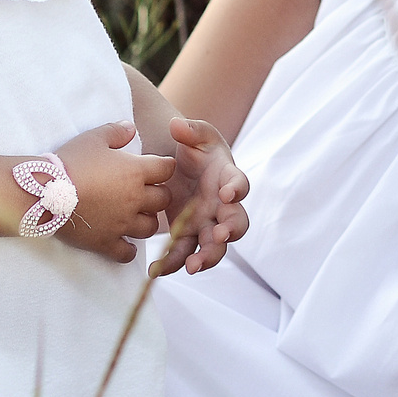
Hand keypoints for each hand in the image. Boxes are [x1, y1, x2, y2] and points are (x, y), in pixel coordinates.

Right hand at [45, 122, 175, 262]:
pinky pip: (127, 253)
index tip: (156, 168)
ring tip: (135, 215)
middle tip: (146, 191)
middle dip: (158, 194)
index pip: (167, 169)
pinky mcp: (106, 242)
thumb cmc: (69, 162)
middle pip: (164, 200)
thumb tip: (131, 128)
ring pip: (150, 227)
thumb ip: (116, 132)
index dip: (164, 167)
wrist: (44, 192)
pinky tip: (123, 242)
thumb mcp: (92, 138)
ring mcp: (122, 223)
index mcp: (135, 172)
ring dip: (146, 220)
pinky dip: (128, 249)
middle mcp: (134, 199)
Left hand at [148, 117, 250, 276]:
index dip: (237, 189)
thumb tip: (178, 126)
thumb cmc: (193, 148)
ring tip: (193, 265)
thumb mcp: (194, 134)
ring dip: (206, 257)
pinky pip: (183, 253)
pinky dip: (172, 264)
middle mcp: (222, 206)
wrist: (177, 163)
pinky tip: (157, 270)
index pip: (240, 184)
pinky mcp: (187, 234)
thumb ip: (190, 129)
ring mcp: (206, 223)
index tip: (228, 193)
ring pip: (214, 246)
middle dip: (229, 232)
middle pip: (235, 224)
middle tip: (219, 236)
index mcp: (227, 178)